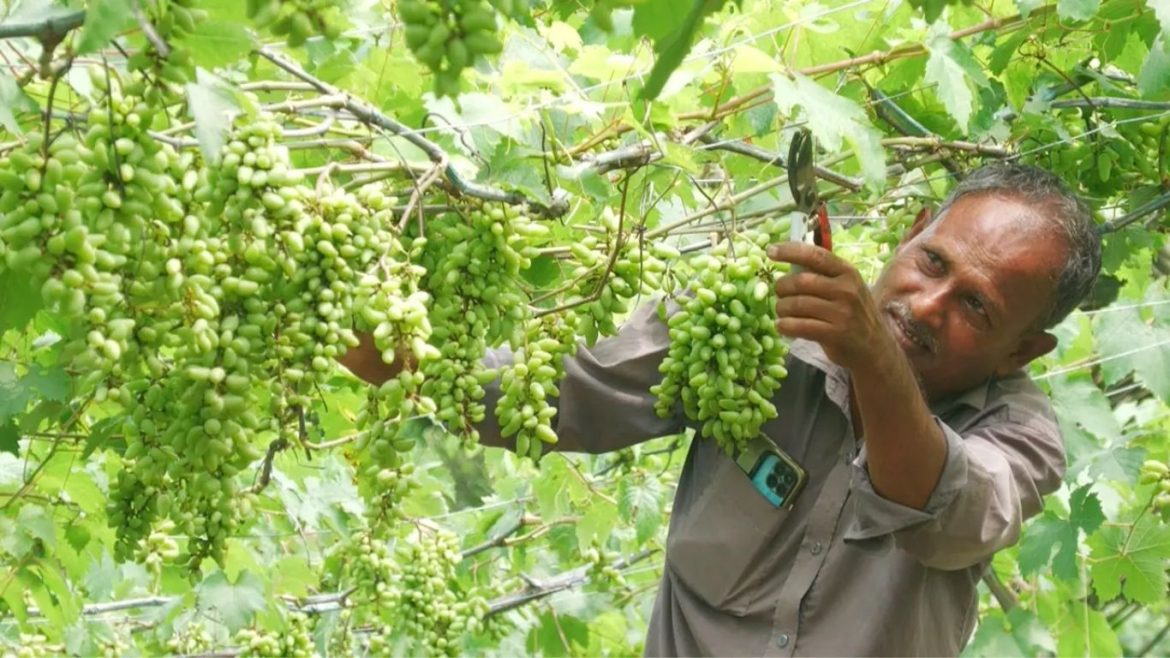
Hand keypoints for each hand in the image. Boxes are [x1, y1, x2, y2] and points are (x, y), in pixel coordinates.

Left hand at [766, 242, 894, 372]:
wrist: (874, 347)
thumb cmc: (852, 313)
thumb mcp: (846, 287)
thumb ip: (822, 275)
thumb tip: (787, 262)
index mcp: (847, 272)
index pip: (815, 255)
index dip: (790, 251)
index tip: (771, 250)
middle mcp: (846, 290)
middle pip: (800, 281)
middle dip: (781, 287)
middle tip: (778, 293)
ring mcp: (841, 313)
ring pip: (796, 304)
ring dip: (781, 308)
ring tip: (781, 311)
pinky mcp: (834, 334)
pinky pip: (798, 326)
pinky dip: (784, 325)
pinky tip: (782, 326)